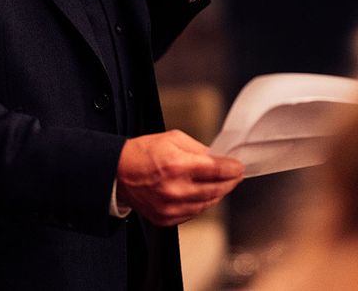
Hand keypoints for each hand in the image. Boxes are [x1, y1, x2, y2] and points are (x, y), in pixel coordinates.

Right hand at [116, 130, 243, 226]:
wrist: (118, 173)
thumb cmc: (142, 153)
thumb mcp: (172, 138)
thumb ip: (198, 148)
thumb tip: (217, 157)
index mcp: (177, 165)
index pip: (216, 170)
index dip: (232, 169)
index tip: (239, 166)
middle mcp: (175, 189)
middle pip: (216, 189)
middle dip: (230, 181)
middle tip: (235, 175)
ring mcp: (171, 207)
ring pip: (208, 204)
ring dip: (218, 193)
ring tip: (221, 183)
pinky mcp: (167, 218)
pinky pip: (194, 213)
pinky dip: (202, 204)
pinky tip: (203, 194)